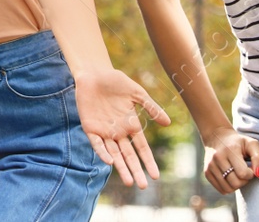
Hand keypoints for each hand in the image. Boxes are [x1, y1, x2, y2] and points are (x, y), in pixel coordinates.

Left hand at [73, 68, 171, 189]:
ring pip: (114, 154)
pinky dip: (103, 153)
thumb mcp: (137, 93)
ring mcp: (104, 131)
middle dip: (135, 170)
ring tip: (129, 182)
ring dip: (121, 168)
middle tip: (142, 186)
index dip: (148, 162)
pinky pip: (96, 144)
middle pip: (128, 156)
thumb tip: (168, 123)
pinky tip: (110, 162)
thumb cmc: (116, 81)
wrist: (94, 73)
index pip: (141, 148)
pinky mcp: (90, 128)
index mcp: (131, 125)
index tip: (155, 176)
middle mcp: (118, 132)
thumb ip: (151, 107)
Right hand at [203, 126, 258, 194]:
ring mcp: (210, 166)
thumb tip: (258, 174)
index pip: (243, 173)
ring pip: (228, 189)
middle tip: (244, 173)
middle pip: (235, 183)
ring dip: (236, 185)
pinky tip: (230, 178)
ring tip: (237, 175)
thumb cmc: (238, 142)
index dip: (250, 174)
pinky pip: (221, 190)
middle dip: (244, 181)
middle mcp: (217, 157)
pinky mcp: (206, 172)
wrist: (216, 137)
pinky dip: (229, 187)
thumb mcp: (251, 144)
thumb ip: (258, 158)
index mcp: (230, 149)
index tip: (250, 168)